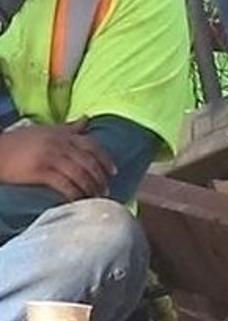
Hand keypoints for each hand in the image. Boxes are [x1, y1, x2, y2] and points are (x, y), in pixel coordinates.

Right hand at [0, 121, 115, 200]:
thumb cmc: (21, 142)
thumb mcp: (47, 130)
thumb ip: (69, 127)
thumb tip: (87, 119)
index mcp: (64, 134)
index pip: (92, 145)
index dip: (105, 159)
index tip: (114, 171)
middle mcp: (61, 144)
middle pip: (89, 161)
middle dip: (100, 177)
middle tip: (106, 189)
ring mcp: (52, 157)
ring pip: (79, 173)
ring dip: (90, 187)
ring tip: (95, 197)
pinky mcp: (41, 171)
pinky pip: (64, 184)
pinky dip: (74, 193)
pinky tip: (78, 200)